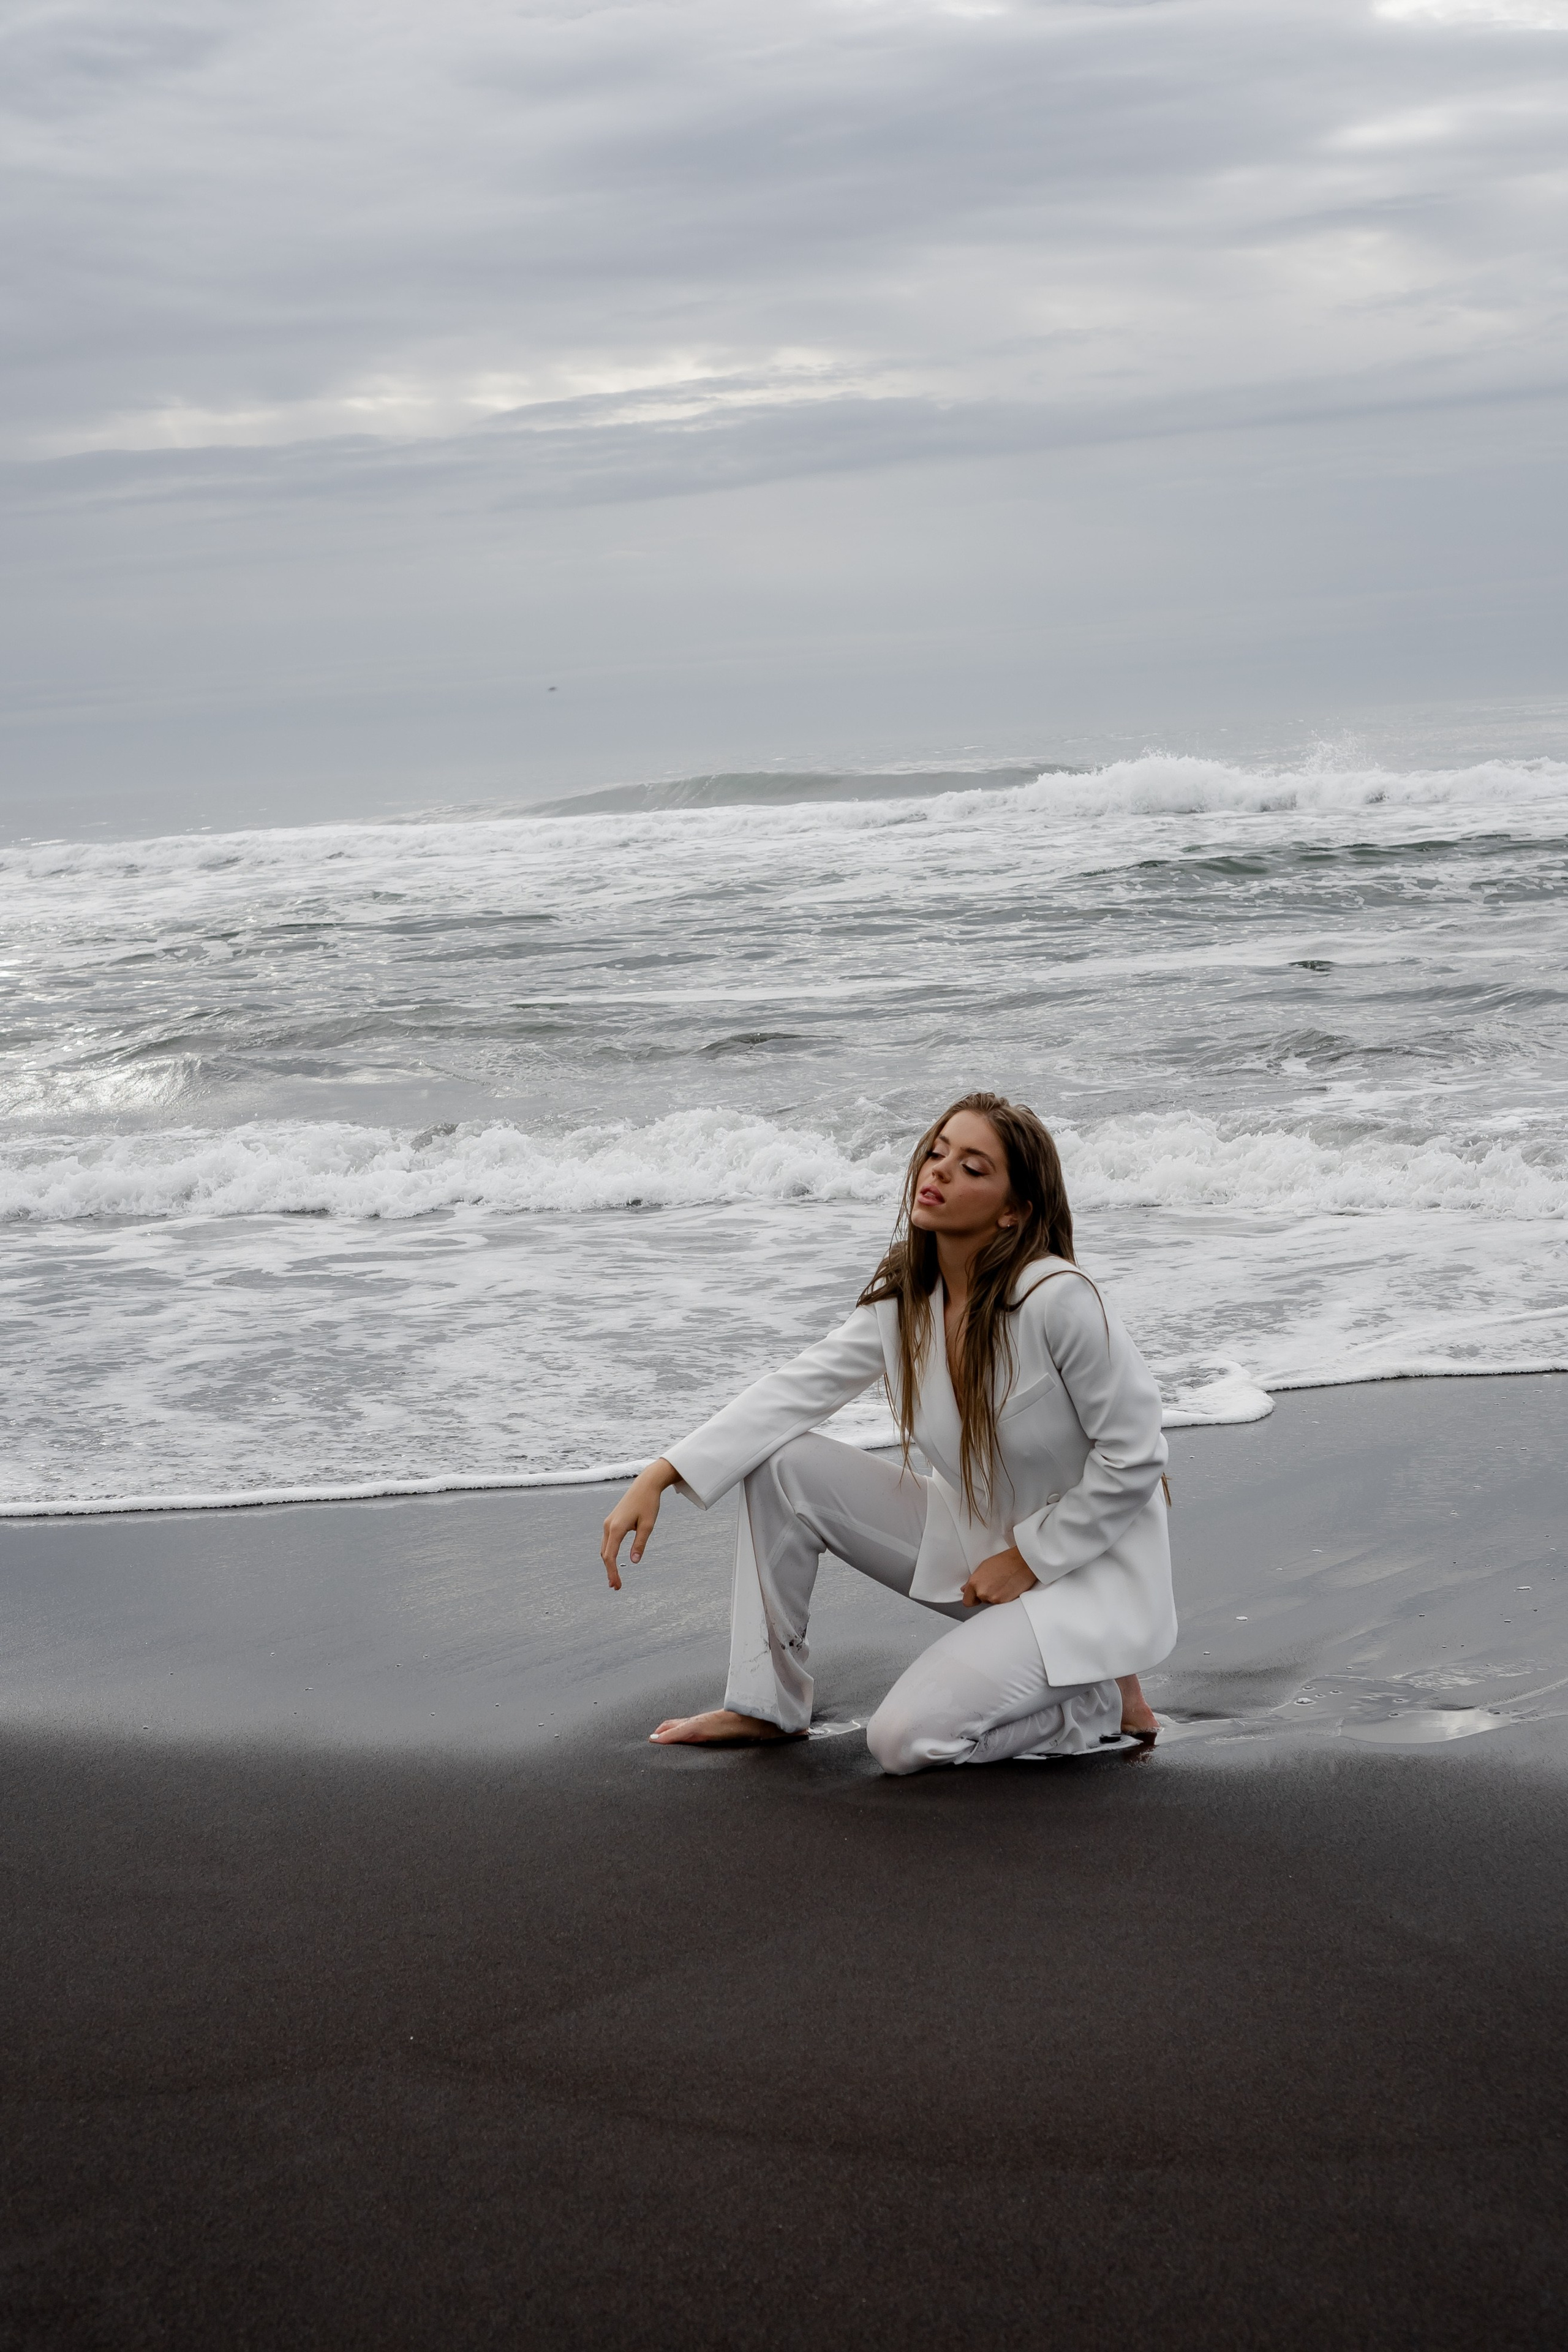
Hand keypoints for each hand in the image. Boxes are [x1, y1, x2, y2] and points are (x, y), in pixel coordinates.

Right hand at [600, 1458, 678, 1588]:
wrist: (645, 1484)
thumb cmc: (648, 1503)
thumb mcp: (648, 1525)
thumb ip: (640, 1544)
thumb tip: (633, 1562)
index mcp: (616, 1528)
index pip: (610, 1556)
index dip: (612, 1572)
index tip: (616, 1585)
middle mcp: (608, 1526)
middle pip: (605, 1554)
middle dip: (609, 1571)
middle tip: (616, 1586)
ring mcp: (608, 1523)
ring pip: (604, 1548)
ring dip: (608, 1563)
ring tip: (615, 1577)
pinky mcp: (611, 1521)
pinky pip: (607, 1541)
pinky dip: (609, 1553)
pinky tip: (614, 1560)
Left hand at [960, 1544, 1038, 1607]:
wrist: (1023, 1562)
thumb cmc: (1006, 1561)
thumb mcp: (984, 1566)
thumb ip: (974, 1580)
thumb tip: (966, 1588)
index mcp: (975, 1583)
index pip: (967, 1601)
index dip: (971, 1599)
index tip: (975, 1597)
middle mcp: (982, 1592)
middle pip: (980, 1601)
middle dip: (985, 1595)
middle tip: (994, 1584)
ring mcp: (993, 1599)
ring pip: (991, 1602)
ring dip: (995, 1596)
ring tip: (1002, 1584)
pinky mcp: (1004, 1602)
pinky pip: (1000, 1604)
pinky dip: (1003, 1598)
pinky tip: (1007, 1588)